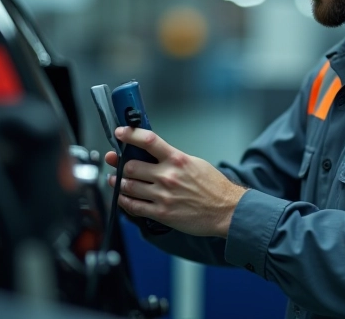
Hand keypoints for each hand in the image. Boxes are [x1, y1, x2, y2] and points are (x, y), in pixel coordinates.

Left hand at [104, 127, 246, 237]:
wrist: (226, 210)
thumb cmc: (213, 187)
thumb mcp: (194, 163)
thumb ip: (173, 158)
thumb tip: (153, 154)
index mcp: (177, 159)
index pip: (148, 140)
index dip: (130, 134)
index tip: (120, 132)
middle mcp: (168, 176)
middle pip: (131, 166)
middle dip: (122, 166)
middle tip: (118, 165)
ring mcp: (163, 195)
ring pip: (129, 186)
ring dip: (119, 183)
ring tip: (117, 181)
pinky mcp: (161, 213)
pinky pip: (134, 206)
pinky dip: (124, 201)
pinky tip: (124, 198)